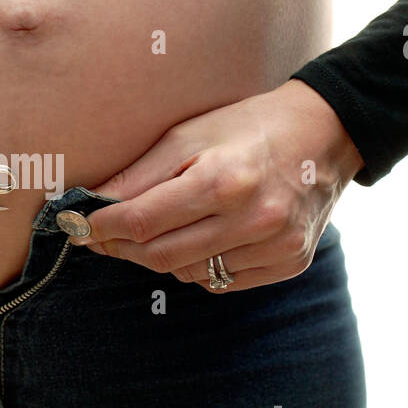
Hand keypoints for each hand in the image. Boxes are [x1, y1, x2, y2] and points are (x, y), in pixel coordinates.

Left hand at [72, 79, 363, 290]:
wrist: (328, 133)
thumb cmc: (248, 127)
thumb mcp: (189, 135)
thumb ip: (139, 174)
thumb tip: (92, 204)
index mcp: (223, 180)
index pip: (143, 221)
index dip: (102, 228)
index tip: (79, 226)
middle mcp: (253, 219)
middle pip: (161, 256)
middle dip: (122, 248)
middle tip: (101, 237)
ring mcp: (275, 246)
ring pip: (189, 273)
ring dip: (159, 257)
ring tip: (153, 231)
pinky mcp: (289, 263)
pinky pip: (222, 281)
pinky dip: (199, 266)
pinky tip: (198, 240)